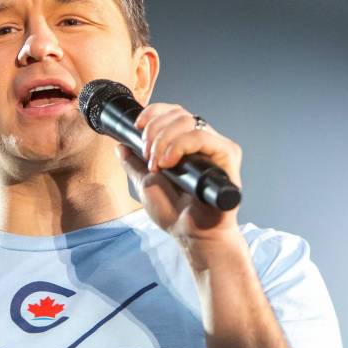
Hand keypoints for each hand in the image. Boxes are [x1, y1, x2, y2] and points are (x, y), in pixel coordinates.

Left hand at [115, 103, 242, 243]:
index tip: (138, 126)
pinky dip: (180, 145)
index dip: (154, 112)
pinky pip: (203, 138)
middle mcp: (202, 142)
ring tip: (157, 164)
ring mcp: (215, 148)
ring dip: (164, 139)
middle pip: (179, 114)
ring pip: (189, 122)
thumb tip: (120, 146)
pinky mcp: (227, 157)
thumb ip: (133, 164)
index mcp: (185, 144)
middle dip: (155, 130)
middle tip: (147, 155)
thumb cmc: (174, 213)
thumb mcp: (145, 183)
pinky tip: (169, 163)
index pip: (173, 112)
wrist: (191, 235)